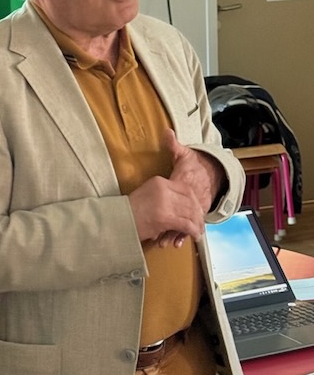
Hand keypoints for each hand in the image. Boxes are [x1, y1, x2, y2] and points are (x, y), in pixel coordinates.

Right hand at [128, 173, 205, 244]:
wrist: (115, 220)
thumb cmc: (128, 212)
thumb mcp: (146, 194)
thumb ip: (162, 195)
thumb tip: (178, 204)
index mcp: (159, 181)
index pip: (185, 188)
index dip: (194, 200)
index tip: (197, 209)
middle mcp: (163, 189)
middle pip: (190, 200)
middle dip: (198, 214)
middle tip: (200, 222)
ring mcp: (165, 203)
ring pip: (190, 212)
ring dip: (197, 224)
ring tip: (198, 231)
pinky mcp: (165, 218)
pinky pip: (186, 224)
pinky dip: (193, 231)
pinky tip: (194, 235)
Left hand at [130, 129, 225, 247]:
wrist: (212, 170)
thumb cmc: (194, 164)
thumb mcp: (184, 154)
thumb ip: (174, 144)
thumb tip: (167, 131)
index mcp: (186, 183)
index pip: (179, 195)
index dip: (171, 206)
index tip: (162, 215)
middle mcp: (192, 196)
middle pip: (182, 214)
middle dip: (173, 226)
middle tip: (161, 237)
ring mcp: (195, 205)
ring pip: (187, 222)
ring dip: (178, 233)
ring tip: (167, 243)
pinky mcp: (196, 211)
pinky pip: (191, 224)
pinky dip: (184, 233)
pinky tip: (176, 242)